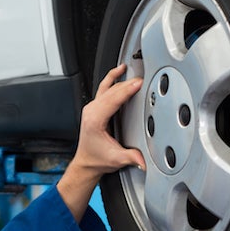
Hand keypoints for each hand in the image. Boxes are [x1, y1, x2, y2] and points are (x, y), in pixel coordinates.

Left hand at [56, 64, 146, 220]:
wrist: (86, 162)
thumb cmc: (97, 159)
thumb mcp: (116, 159)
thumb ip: (130, 158)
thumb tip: (143, 160)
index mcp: (95, 120)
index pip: (113, 99)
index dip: (126, 90)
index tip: (137, 84)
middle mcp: (91, 111)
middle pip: (110, 91)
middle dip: (126, 83)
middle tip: (140, 79)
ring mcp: (91, 108)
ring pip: (105, 87)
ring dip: (117, 77)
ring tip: (126, 68)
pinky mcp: (93, 108)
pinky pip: (102, 88)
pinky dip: (111, 79)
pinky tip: (117, 72)